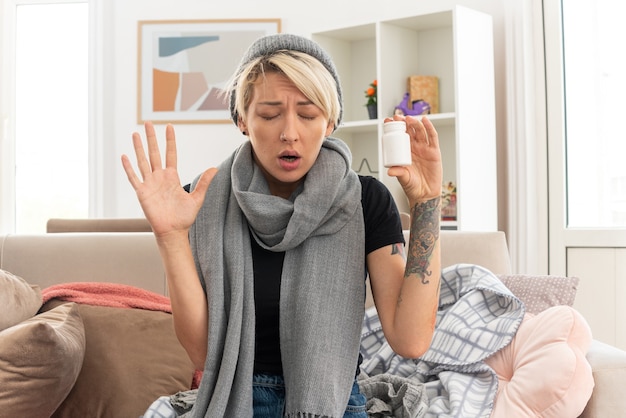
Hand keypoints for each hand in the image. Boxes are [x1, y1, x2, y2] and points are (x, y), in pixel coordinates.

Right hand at [121, 122, 215, 237]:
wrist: (173, 231)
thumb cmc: (184, 217)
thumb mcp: (197, 198)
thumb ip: (204, 182)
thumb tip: (214, 168)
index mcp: (172, 176)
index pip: (170, 153)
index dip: (169, 140)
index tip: (169, 126)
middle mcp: (159, 177)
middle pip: (154, 153)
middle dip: (151, 137)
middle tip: (148, 122)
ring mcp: (150, 183)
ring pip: (142, 161)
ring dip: (138, 148)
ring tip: (135, 134)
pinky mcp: (142, 192)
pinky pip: (134, 178)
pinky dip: (129, 167)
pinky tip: (124, 156)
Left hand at [385, 115, 442, 205]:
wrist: (424, 194)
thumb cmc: (412, 186)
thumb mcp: (403, 178)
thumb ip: (398, 173)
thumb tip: (390, 171)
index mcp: (405, 152)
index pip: (399, 136)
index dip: (394, 128)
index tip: (387, 121)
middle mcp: (415, 148)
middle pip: (409, 131)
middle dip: (403, 122)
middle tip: (396, 117)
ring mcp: (425, 149)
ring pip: (420, 131)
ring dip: (414, 123)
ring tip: (408, 119)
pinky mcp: (434, 152)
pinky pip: (433, 137)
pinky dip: (429, 127)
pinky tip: (425, 120)